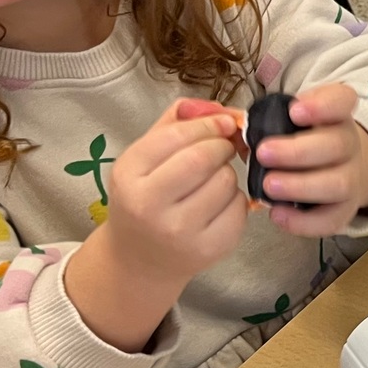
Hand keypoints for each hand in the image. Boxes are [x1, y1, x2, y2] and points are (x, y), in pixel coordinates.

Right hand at [101, 100, 250, 282]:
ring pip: (226, 181)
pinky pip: (239, 207)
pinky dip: (235, 199)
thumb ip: (176, 124)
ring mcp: (180, 231)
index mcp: (128, 175)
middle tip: (222, 148)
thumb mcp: (144, 158)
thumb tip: (219, 108)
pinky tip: (217, 205)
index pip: (176, 137)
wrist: (141, 259)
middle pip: (203, 158)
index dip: (208, 124)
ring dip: (227, 173)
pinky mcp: (210, 248)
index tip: (223, 122)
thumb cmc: (146, 198)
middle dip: (221, 145)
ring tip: (211, 181)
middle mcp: (148, 206)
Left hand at [250, 82, 367, 236]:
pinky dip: (304, 221)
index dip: (322, 105)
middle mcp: (349, 144)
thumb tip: (227, 129)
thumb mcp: (287, 120)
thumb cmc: (300, 141)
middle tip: (263, 153)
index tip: (294, 111)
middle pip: (338, 144)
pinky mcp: (344, 210)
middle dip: (299, 151)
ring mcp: (351, 178)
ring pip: (338, 183)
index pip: (342, 100)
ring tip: (268, 186)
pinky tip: (277, 214)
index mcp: (335, 115)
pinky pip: (331, 219)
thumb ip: (263, 120)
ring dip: (301, 185)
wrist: (334, 168)